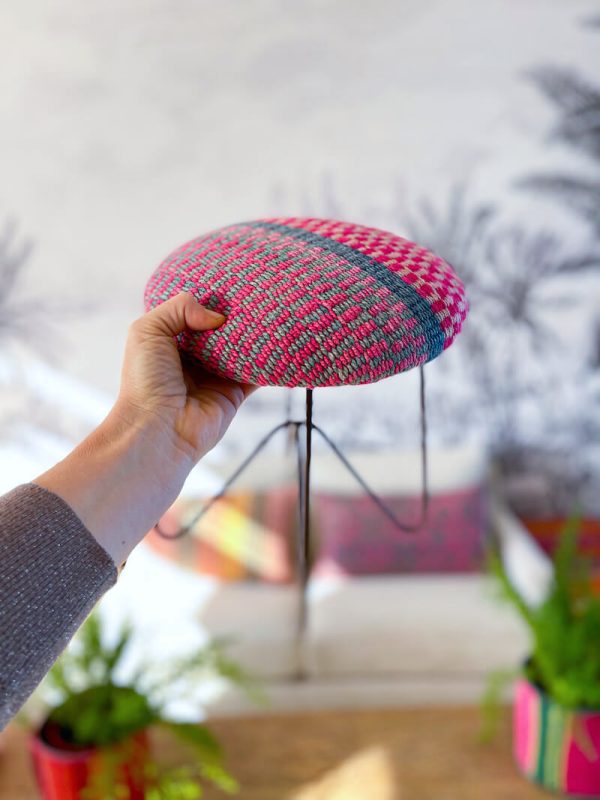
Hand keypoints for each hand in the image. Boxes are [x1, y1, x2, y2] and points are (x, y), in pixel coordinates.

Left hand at [116, 292, 256, 464]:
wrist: (158, 429)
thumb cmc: (145, 382)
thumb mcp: (148, 331)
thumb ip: (179, 308)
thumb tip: (218, 316)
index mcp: (170, 342)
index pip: (193, 314)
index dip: (208, 300)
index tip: (228, 284)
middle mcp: (194, 358)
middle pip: (221, 331)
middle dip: (235, 316)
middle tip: (255, 294)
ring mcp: (215, 376)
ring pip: (241, 349)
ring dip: (253, 335)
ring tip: (269, 311)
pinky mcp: (234, 393)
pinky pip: (256, 373)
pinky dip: (267, 361)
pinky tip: (278, 342)